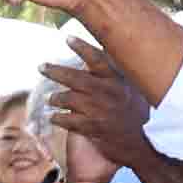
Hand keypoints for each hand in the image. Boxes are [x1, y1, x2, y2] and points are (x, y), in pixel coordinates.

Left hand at [39, 44, 147, 180]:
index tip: (68, 38)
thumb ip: (118, 76)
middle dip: (55, 71)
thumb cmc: (138, 115)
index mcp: (117, 80)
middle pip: (75, 78)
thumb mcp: (132, 91)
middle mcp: (107, 92)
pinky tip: (53, 117)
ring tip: (51, 99)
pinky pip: (67, 120)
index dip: (82, 47)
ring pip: (68, 99)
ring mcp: (98, 110)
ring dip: (56, 98)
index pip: (97, 59)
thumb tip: (103, 57)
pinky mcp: (91, 127)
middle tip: (41, 67)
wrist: (141, 144)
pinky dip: (58, 118)